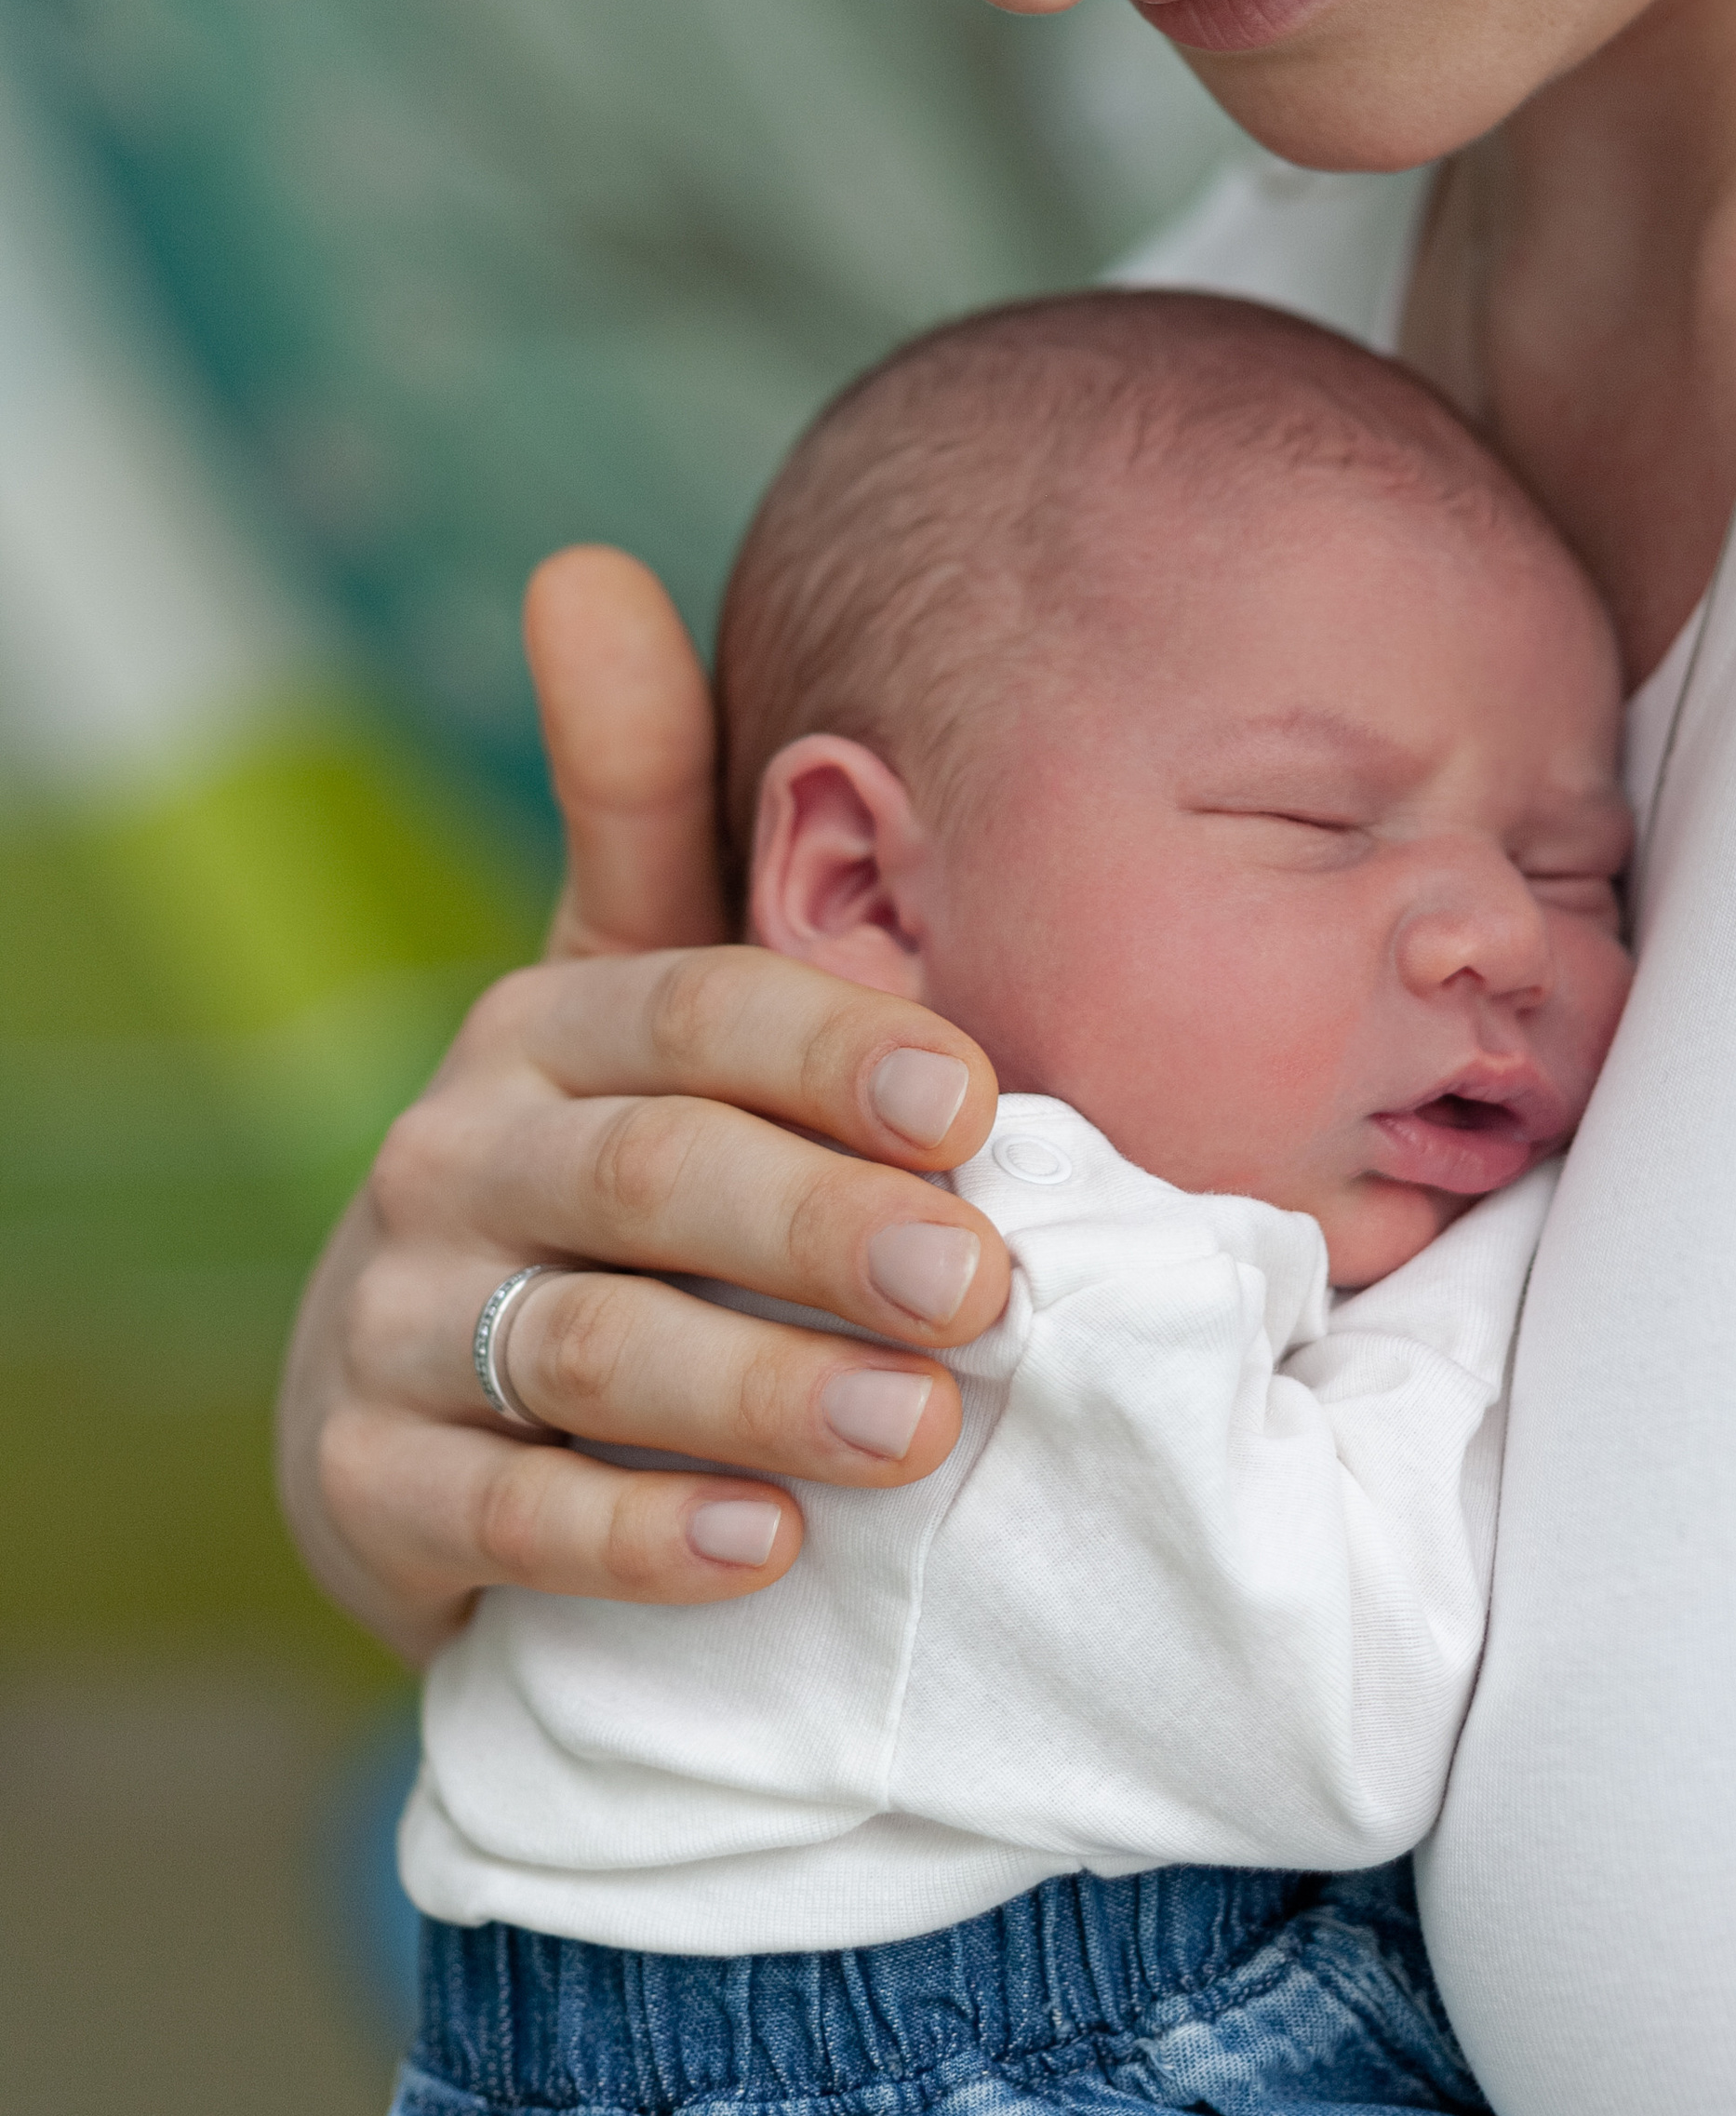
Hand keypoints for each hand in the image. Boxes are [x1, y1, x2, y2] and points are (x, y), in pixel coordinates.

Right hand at [279, 546, 1008, 1664]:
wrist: (428, 1393)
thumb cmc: (608, 1159)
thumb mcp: (632, 986)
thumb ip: (650, 804)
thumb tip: (582, 562)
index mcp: (549, 1025)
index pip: (694, 1009)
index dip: (832, 1049)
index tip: (979, 1101)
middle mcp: (456, 1157)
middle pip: (651, 1178)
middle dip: (822, 1226)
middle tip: (986, 1284)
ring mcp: (398, 1325)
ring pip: (584, 1350)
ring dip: (756, 1387)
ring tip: (916, 1430)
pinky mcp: (370, 1487)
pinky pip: (499, 1515)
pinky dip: (635, 1537)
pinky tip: (766, 1552)